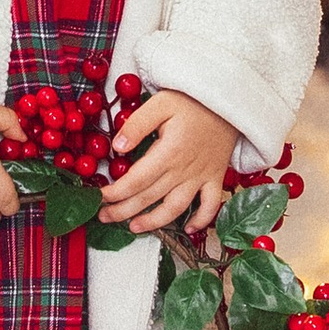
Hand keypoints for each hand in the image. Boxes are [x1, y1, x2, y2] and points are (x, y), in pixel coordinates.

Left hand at [99, 89, 236, 235]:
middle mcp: (184, 170)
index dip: (116, 192)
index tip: (99, 197)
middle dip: (123, 210)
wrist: (229, 100)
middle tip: (104, 216)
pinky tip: (189, 229)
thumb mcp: (161, 103)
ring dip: (154, 222)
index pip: (136, 180)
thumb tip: (117, 146)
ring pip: (176, 208)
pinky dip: (201, 220)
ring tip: (134, 228)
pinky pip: (211, 206)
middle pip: (149, 197)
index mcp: (169, 152)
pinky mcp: (215, 177)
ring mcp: (201, 176)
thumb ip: (137, 124)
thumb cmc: (193, 101)